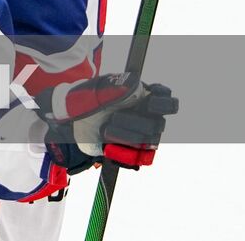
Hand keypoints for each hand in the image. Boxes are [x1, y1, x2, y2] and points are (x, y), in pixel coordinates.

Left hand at [36, 73, 178, 173]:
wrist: (75, 118)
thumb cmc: (90, 99)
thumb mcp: (99, 88)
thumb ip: (116, 87)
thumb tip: (133, 85)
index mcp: (146, 98)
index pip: (168, 102)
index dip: (163, 104)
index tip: (149, 102)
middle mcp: (149, 118)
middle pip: (157, 125)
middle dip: (133, 122)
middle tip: (113, 117)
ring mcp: (144, 136)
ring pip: (148, 142)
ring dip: (125, 136)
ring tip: (106, 130)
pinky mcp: (133, 152)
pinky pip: (139, 159)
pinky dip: (123, 153)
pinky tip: (109, 145)